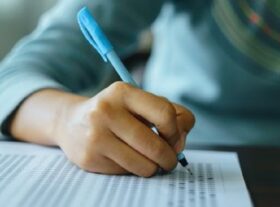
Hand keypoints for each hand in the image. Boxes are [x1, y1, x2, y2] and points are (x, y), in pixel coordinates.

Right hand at [11, 82, 194, 176]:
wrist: (71, 122)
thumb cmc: (116, 112)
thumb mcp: (140, 103)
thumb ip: (171, 114)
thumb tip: (181, 141)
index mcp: (123, 92)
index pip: (165, 114)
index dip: (176, 132)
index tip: (174, 139)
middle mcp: (106, 111)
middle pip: (155, 145)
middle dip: (169, 158)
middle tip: (169, 160)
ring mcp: (95, 136)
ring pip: (144, 165)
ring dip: (154, 167)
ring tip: (150, 161)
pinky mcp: (89, 158)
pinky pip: (127, 172)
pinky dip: (135, 169)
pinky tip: (126, 158)